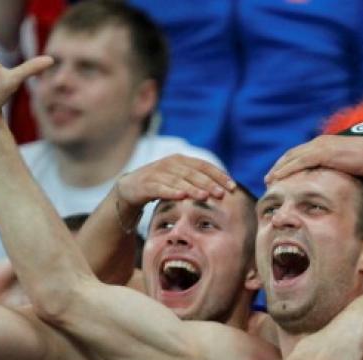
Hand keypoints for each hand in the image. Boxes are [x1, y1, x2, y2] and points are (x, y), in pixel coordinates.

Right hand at [115, 155, 234, 206]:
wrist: (130, 188)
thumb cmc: (161, 185)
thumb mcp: (180, 180)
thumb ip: (197, 181)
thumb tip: (224, 190)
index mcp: (181, 160)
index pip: (204, 165)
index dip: (219, 175)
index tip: (232, 186)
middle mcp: (170, 163)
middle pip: (193, 173)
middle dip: (209, 183)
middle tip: (222, 193)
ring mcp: (157, 173)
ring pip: (178, 180)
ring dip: (193, 188)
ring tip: (205, 196)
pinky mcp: (146, 184)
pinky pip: (160, 188)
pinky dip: (171, 191)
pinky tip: (181, 197)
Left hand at [265, 135, 362, 184]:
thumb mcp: (350, 165)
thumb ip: (339, 169)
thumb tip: (336, 181)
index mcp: (327, 143)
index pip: (302, 153)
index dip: (289, 163)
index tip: (279, 174)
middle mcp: (321, 142)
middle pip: (293, 154)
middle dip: (279, 166)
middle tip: (268, 178)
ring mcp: (321, 146)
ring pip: (292, 157)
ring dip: (279, 168)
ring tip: (268, 180)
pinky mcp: (324, 153)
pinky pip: (299, 162)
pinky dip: (286, 170)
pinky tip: (278, 178)